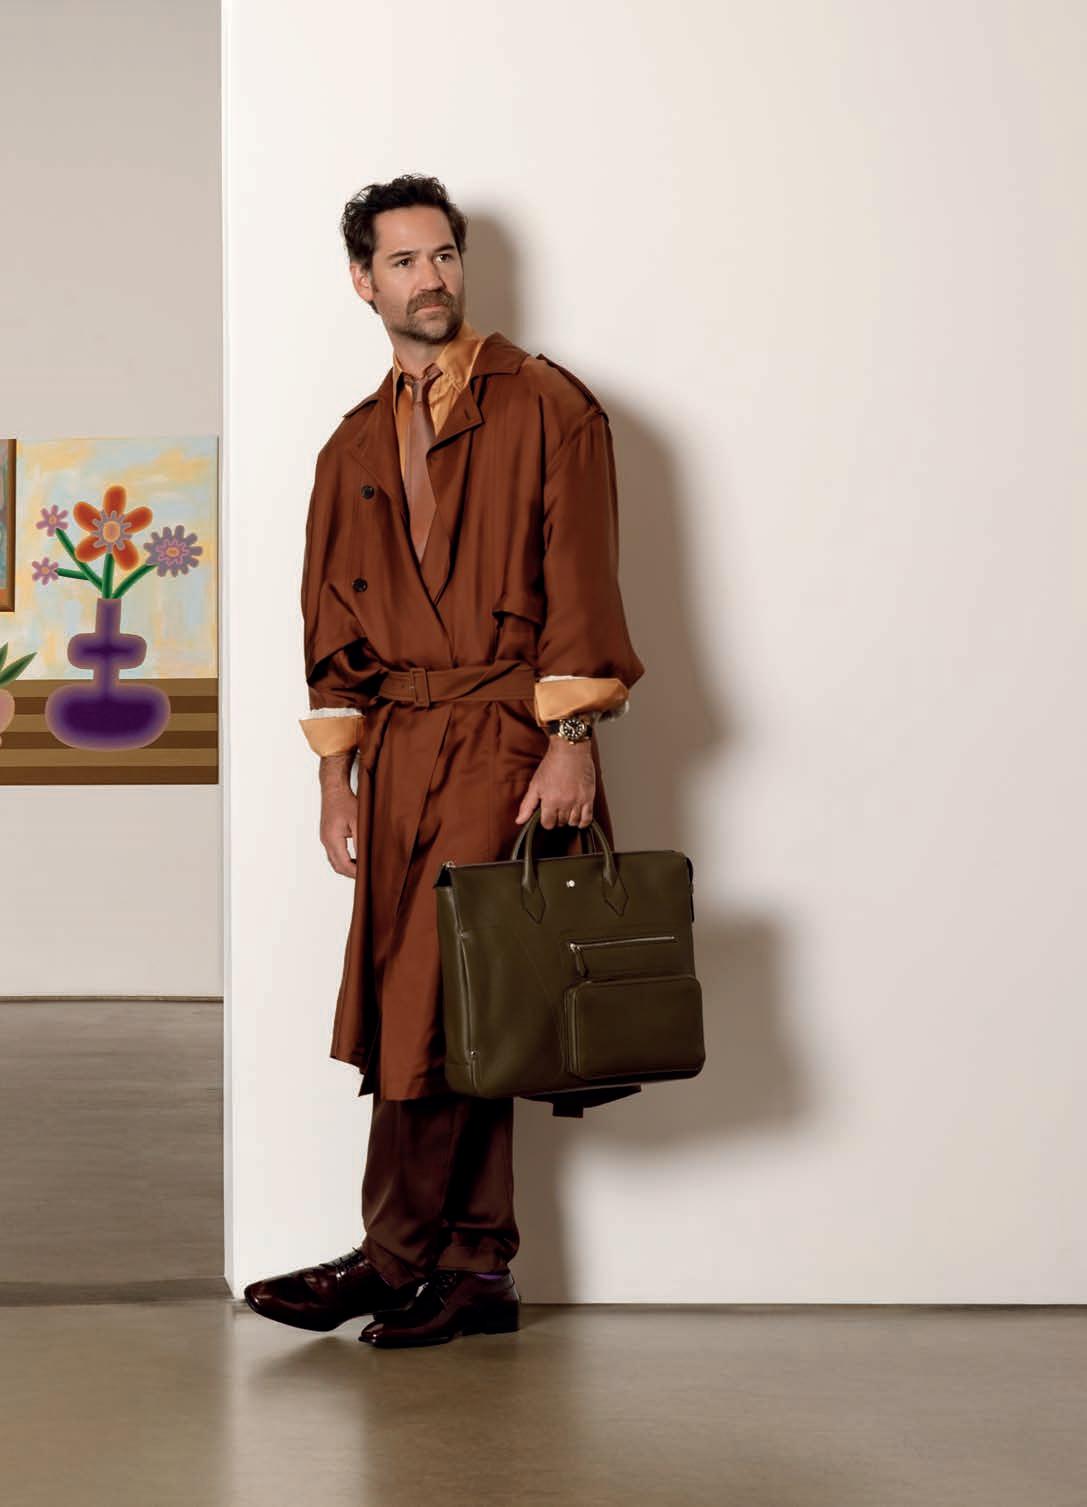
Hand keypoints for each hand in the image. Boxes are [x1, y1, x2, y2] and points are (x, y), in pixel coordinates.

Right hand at [319, 758, 356, 876]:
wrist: (334, 790)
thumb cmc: (344, 802)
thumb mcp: (358, 821)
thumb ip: (361, 840)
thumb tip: (367, 856)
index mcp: (332, 839)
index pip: (343, 864)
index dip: (356, 873)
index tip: (368, 875)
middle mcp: (326, 841)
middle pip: (337, 866)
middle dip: (351, 873)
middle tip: (366, 875)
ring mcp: (325, 839)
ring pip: (334, 861)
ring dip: (347, 867)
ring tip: (362, 868)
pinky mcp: (327, 836)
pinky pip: (334, 854)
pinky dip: (343, 860)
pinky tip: (355, 858)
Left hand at [515, 737, 595, 827]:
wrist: (570, 750)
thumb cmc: (552, 765)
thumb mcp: (535, 784)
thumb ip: (527, 805)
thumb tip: (519, 820)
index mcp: (550, 801)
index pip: (548, 824)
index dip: (546, 821)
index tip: (548, 815)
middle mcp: (564, 803)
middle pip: (561, 823)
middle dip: (558, 818)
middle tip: (557, 809)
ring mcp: (578, 801)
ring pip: (573, 822)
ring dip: (569, 820)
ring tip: (567, 810)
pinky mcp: (589, 797)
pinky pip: (587, 818)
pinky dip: (583, 822)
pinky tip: (579, 817)